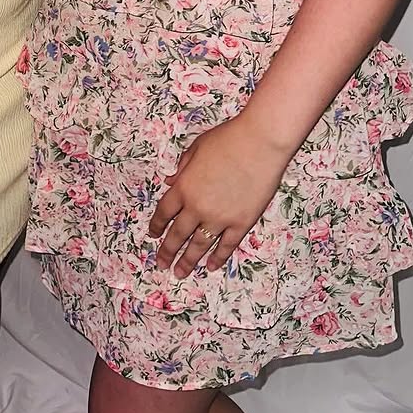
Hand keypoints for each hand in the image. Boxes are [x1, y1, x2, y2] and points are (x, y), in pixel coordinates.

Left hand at [147, 114, 289, 277]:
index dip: (157, 225)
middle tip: (162, 264)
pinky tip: (210, 266)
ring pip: (199, 246)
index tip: (153, 235)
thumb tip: (170, 182)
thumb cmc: (228, 139)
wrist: (260, 143)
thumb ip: (182, 167)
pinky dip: (218, 257)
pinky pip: (226, 246)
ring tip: (180, 273)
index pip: (164, 212)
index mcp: (184, 187)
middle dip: (168, 251)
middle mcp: (197, 207)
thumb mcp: (197, 147)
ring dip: (188, 261)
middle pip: (178, 234)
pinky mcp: (241, 223)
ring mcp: (220, 218)